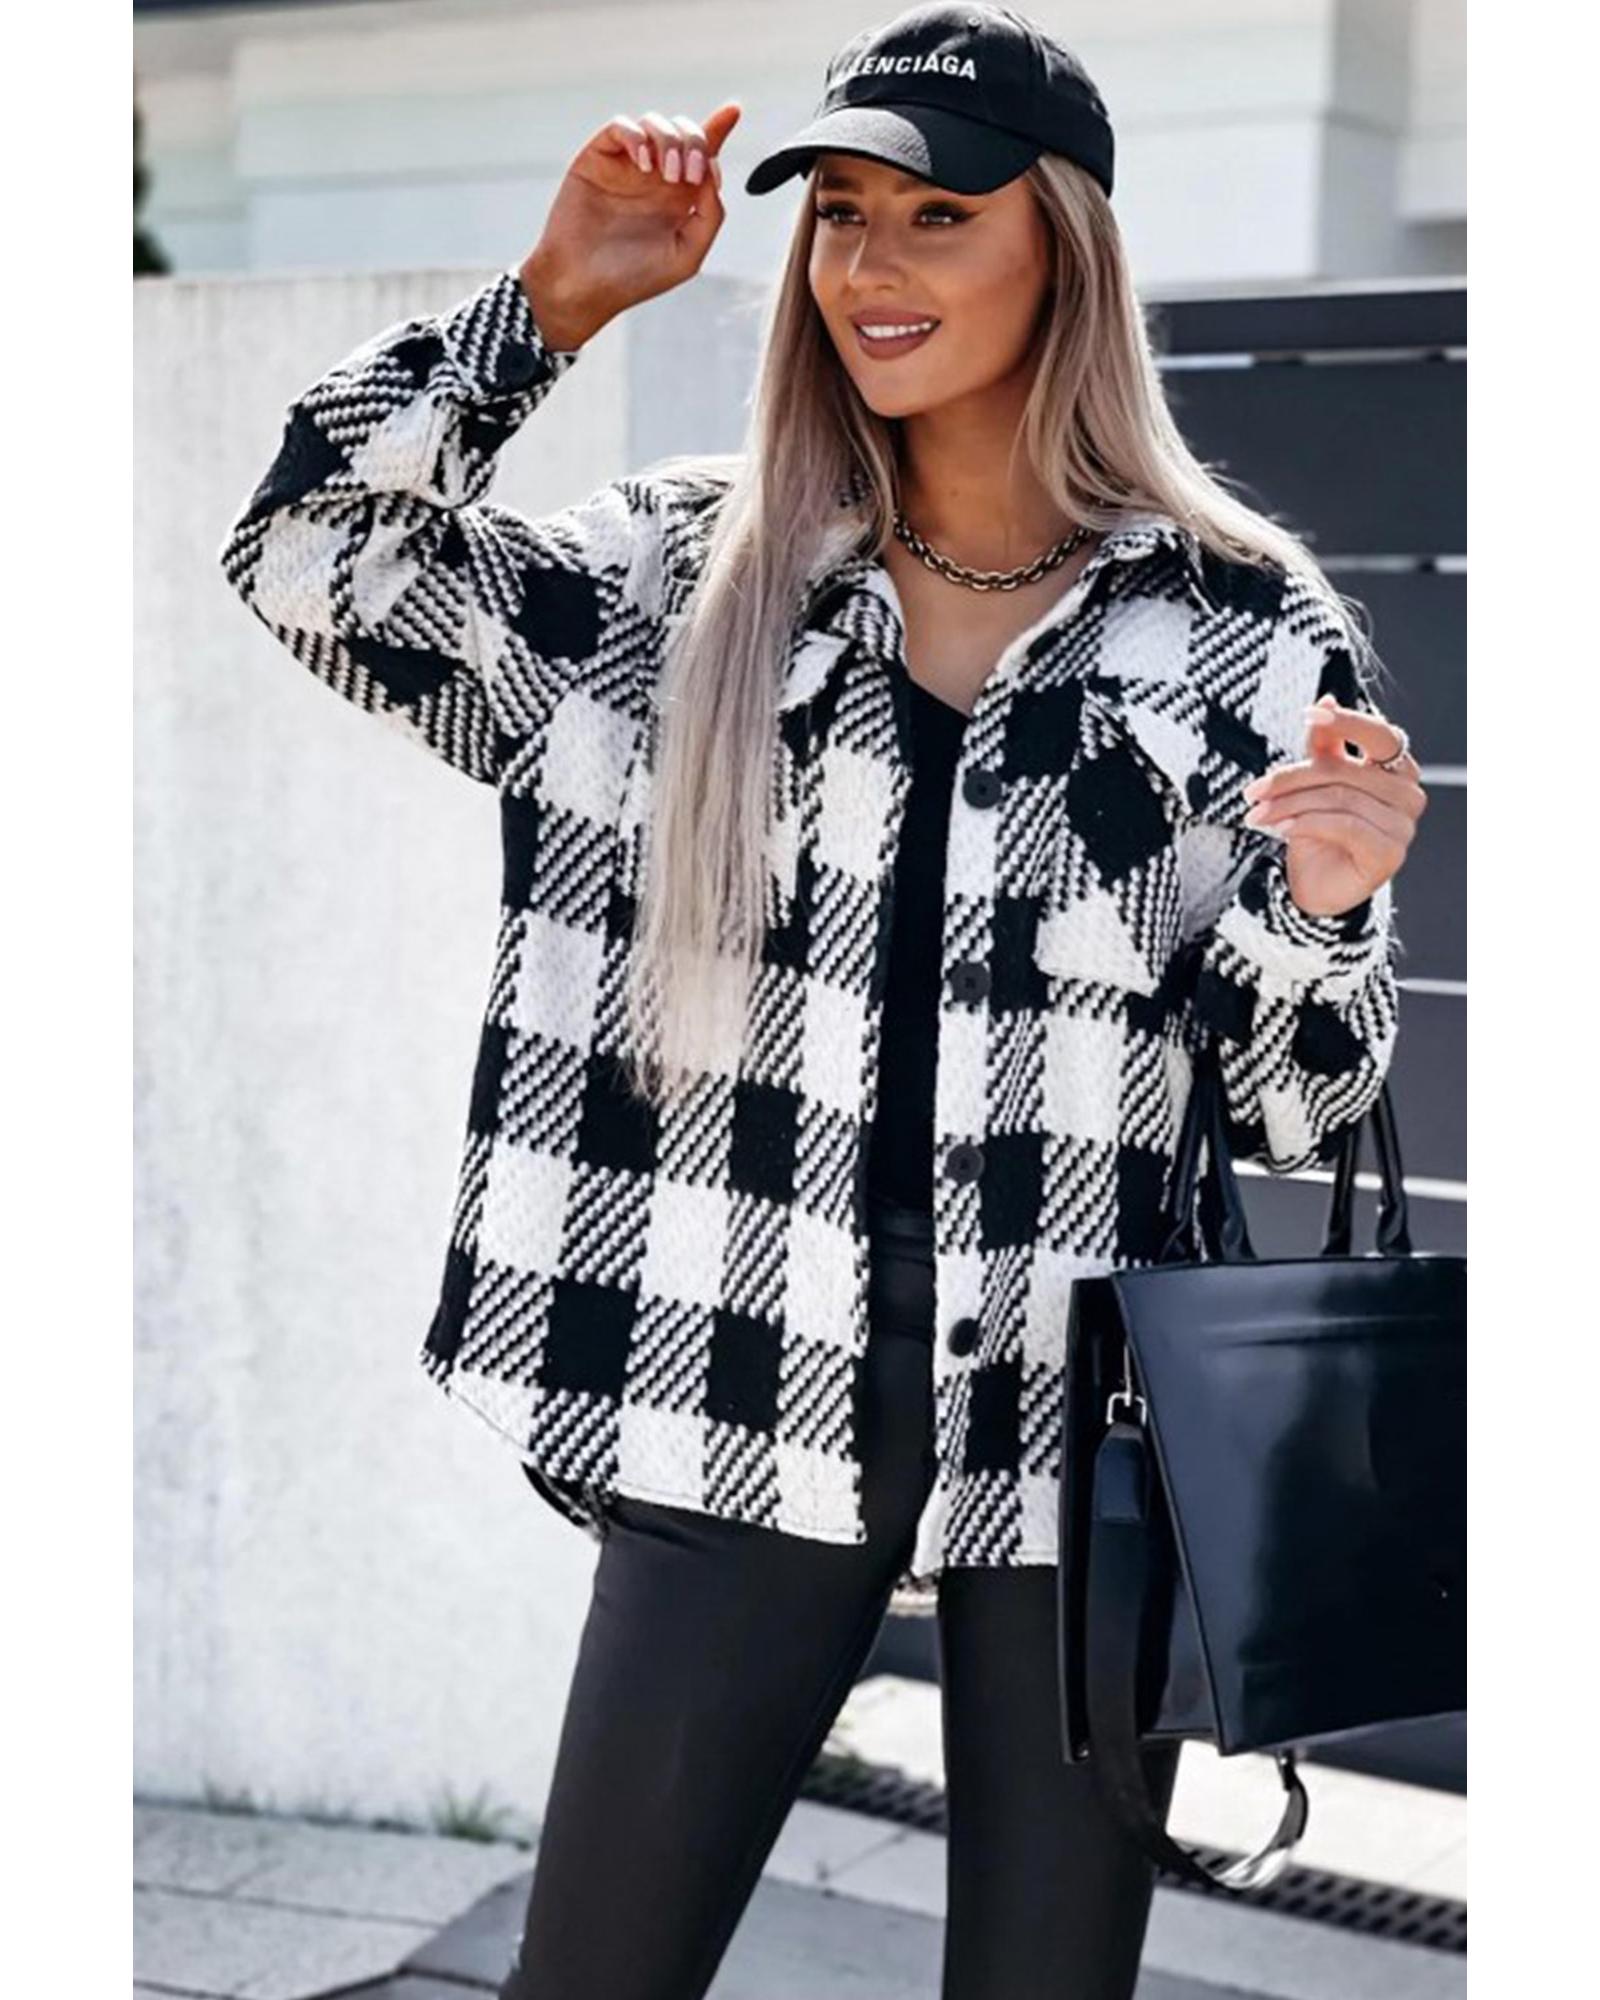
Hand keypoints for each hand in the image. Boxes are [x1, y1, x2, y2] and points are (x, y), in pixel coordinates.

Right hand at [518, 103, 741, 350]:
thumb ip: (710, 215)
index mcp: (680, 197)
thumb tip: (713, 173)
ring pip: (655, 123)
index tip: (733, 111)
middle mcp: (655, 176)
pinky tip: (643, 164)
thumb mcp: (687, 256)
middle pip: (685, 132)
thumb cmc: (634, 278)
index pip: (704, 154)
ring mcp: (626, 165)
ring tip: (667, 174)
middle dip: (695, 142)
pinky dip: (637, 136)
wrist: (583, 286)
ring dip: (670, 140)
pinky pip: (621, 126)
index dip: (719, 128)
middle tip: (689, 175)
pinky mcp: (598, 159)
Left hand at [1240, 693, 1426, 917]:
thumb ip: (1325, 745)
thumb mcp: (1317, 782)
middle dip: (1291, 779)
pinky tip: (1279, 828)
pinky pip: (1343, 825)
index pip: (1379, 734)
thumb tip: (1326, 700)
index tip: (1308, 713)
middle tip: (1253, 791)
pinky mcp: (1390, 854)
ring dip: (1288, 805)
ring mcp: (1403, 826)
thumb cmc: (1321, 832)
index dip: (1346, 721)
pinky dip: (1305, 824)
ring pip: (1338, 798)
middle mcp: (1408, 794)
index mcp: (1398, 768)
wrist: (1319, 887)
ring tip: (1256, 815)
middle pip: (1344, 771)